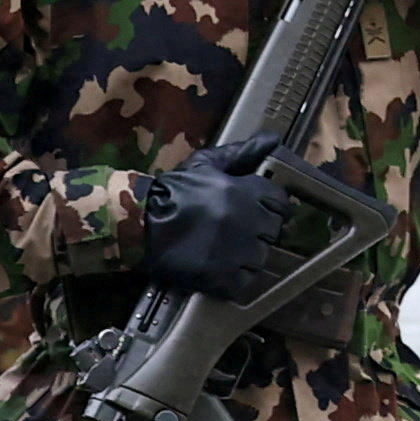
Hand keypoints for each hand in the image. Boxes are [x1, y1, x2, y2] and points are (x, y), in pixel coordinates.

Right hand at [135, 140, 291, 294]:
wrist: (139, 224)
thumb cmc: (173, 191)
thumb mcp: (204, 163)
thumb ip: (240, 152)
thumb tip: (271, 140)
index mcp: (245, 192)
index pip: (280, 201)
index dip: (271, 204)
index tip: (260, 208)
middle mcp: (246, 221)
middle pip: (273, 229)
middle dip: (260, 228)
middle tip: (240, 229)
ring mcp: (236, 252)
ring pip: (261, 256)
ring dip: (250, 253)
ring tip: (229, 248)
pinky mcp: (222, 277)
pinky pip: (245, 281)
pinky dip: (238, 277)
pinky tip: (224, 267)